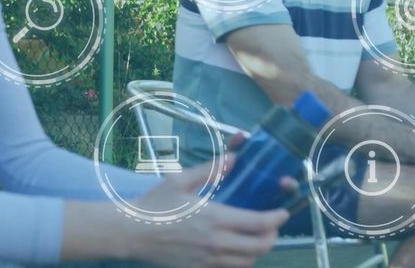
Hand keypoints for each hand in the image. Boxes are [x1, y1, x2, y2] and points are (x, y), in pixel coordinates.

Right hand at [128, 156, 288, 266]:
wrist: (132, 233)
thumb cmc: (155, 205)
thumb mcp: (180, 180)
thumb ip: (211, 169)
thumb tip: (234, 158)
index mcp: (214, 218)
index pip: (258, 223)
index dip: (277, 219)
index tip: (283, 212)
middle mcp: (216, 242)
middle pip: (260, 247)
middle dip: (273, 236)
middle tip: (272, 225)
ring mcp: (208, 260)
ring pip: (248, 261)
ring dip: (258, 250)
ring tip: (257, 237)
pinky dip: (241, 260)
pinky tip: (236, 248)